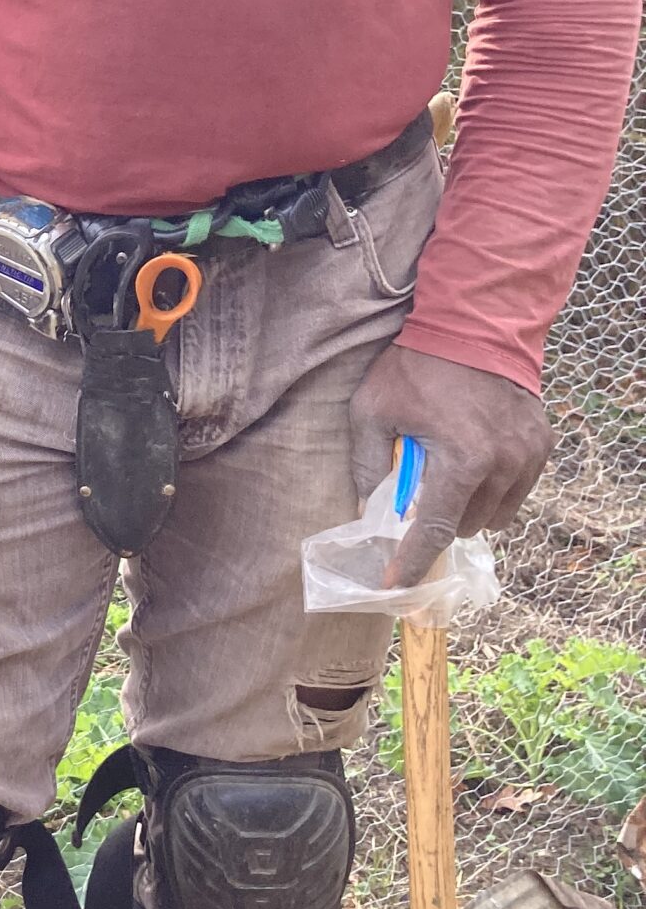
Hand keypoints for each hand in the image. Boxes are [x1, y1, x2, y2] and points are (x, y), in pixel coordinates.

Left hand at [349, 342, 552, 588]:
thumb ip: (367, 461)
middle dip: (436, 520)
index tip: (395, 583)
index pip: (434, 529)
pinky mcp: (541, 446)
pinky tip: (473, 460)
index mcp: (461, 460)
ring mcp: (527, 457)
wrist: (475, 324)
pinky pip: (516, 491)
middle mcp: (502, 465)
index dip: (411, 560)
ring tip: (447, 474)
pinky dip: (493, 488)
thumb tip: (366, 505)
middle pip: (464, 525)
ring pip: (495, 514)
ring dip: (467, 507)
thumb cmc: (417, 365)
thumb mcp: (372, 409)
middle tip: (418, 493)